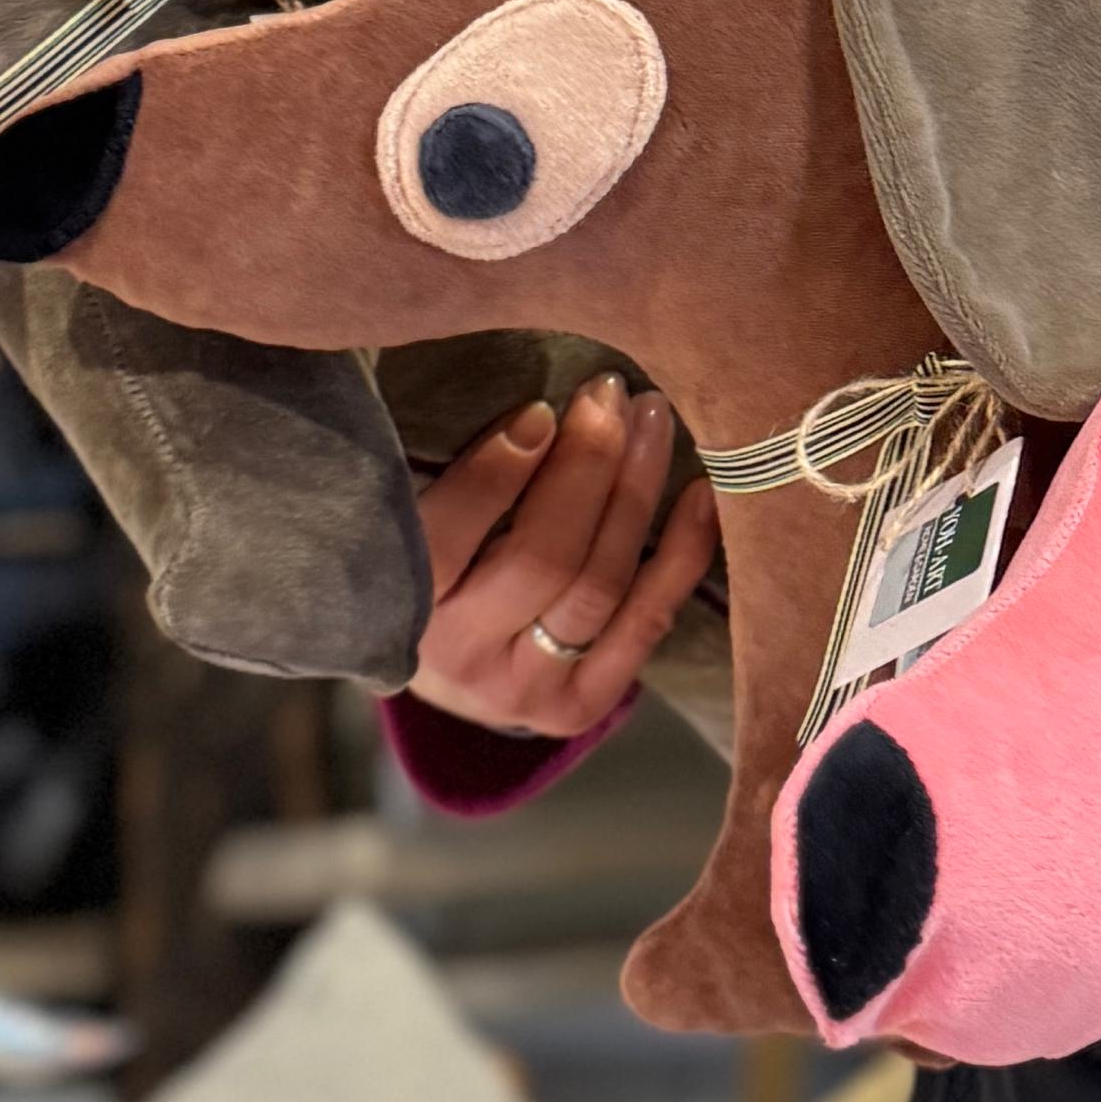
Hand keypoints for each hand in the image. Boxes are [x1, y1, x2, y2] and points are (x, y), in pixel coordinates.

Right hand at [407, 377, 720, 752]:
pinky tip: (701, 493)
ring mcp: (524, 691)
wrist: (450, 673)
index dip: (500, 470)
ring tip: (653, 422)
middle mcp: (461, 658)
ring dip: (636, 494)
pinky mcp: (578, 706)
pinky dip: (681, 555)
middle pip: (543, 556)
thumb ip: (450, 477)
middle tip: (612, 395)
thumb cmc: (426, 570)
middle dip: (587, 466)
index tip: (543, 409)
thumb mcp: (414, 527)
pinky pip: (646, 623)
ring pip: (600, 584)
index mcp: (399, 608)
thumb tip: (537, 410)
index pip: (448, 537)